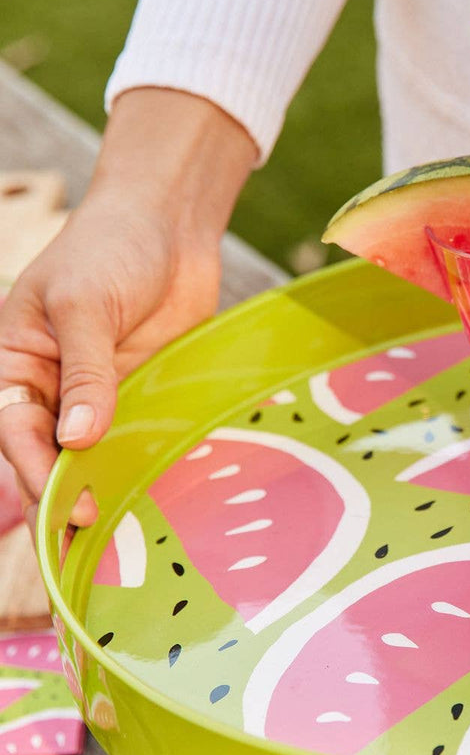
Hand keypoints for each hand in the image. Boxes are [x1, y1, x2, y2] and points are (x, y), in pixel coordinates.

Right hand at [0, 88, 255, 525]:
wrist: (169, 225)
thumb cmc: (109, 250)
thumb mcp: (85, 307)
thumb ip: (84, 372)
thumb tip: (77, 437)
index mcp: (13, 360)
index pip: (14, 425)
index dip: (33, 466)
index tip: (60, 502)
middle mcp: (50, 383)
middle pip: (49, 448)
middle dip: (65, 487)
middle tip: (90, 527)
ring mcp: (98, 391)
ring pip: (92, 451)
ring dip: (103, 484)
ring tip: (121, 529)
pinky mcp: (142, 392)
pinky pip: (136, 435)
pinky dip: (140, 462)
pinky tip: (153, 491)